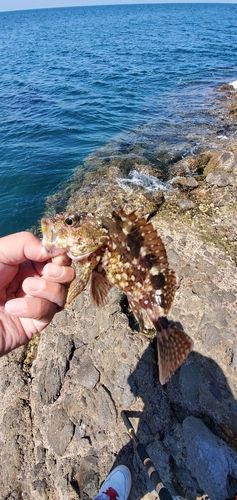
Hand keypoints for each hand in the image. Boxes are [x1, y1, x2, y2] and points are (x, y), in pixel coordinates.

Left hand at [0, 231, 74, 355]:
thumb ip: (23, 243)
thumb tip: (51, 247)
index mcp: (25, 262)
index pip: (54, 254)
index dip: (59, 252)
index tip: (55, 253)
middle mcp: (34, 280)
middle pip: (66, 273)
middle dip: (60, 271)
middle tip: (46, 272)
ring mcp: (36, 302)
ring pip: (62, 293)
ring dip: (47, 289)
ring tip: (25, 289)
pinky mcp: (35, 323)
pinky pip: (48, 312)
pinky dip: (33, 308)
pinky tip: (12, 308)